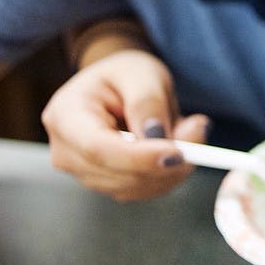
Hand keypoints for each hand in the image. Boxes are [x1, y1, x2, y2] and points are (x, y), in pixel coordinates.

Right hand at [41, 49, 209, 200]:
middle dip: (164, 163)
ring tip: (189, 130)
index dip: (138, 157)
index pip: (97, 148)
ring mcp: (83, 172)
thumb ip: (149, 102)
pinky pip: (143, 190)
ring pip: (133, 187)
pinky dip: (168, 174)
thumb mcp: (141, 73)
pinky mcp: (106, 184)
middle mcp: (66, 151)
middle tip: (199, 131)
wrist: (119, 85)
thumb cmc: (127, 74)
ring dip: (171, 168)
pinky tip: (179, 147)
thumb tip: (160, 138)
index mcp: (65, 115)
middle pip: (116, 174)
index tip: (177, 153)